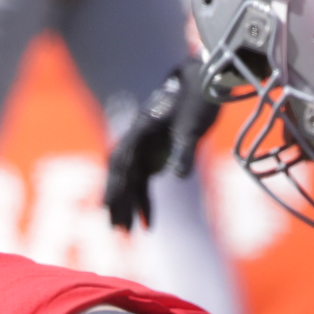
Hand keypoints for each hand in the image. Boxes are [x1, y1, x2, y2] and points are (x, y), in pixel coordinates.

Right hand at [104, 58, 214, 229]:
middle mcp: (137, 139)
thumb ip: (184, 150)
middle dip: (117, 202)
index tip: (108, 206)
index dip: (114, 185)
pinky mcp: (155, 152)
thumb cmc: (199, 98)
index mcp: (140, 129)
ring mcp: (145, 146)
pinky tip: (149, 221)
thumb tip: (178, 177)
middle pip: (120, 174)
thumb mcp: (194, 125)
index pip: (121, 162)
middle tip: (116, 230)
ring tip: (127, 234)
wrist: (206, 79)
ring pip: (130, 180)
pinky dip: (145, 200)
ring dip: (127, 206)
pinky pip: (144, 180)